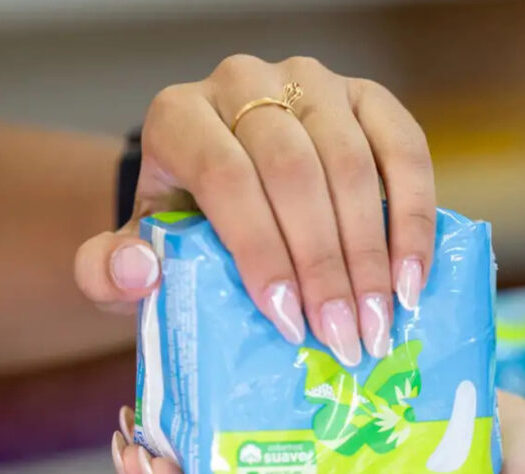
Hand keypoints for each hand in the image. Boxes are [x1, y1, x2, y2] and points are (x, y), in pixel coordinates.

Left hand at [75, 55, 435, 365]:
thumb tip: (137, 272)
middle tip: (345, 338)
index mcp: (180, 116)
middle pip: (295, 171)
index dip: (261, 250)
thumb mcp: (138, 251)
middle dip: (325, 264)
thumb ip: (109, 270)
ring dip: (373, 252)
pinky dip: (415, 217)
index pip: (227, 177)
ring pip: (352, 163)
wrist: (227, 181)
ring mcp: (313, 84)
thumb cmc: (185, 224)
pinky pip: (405, 150)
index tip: (288, 322)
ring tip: (380, 321)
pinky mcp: (368, 97)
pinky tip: (413, 278)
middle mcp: (246, 85)